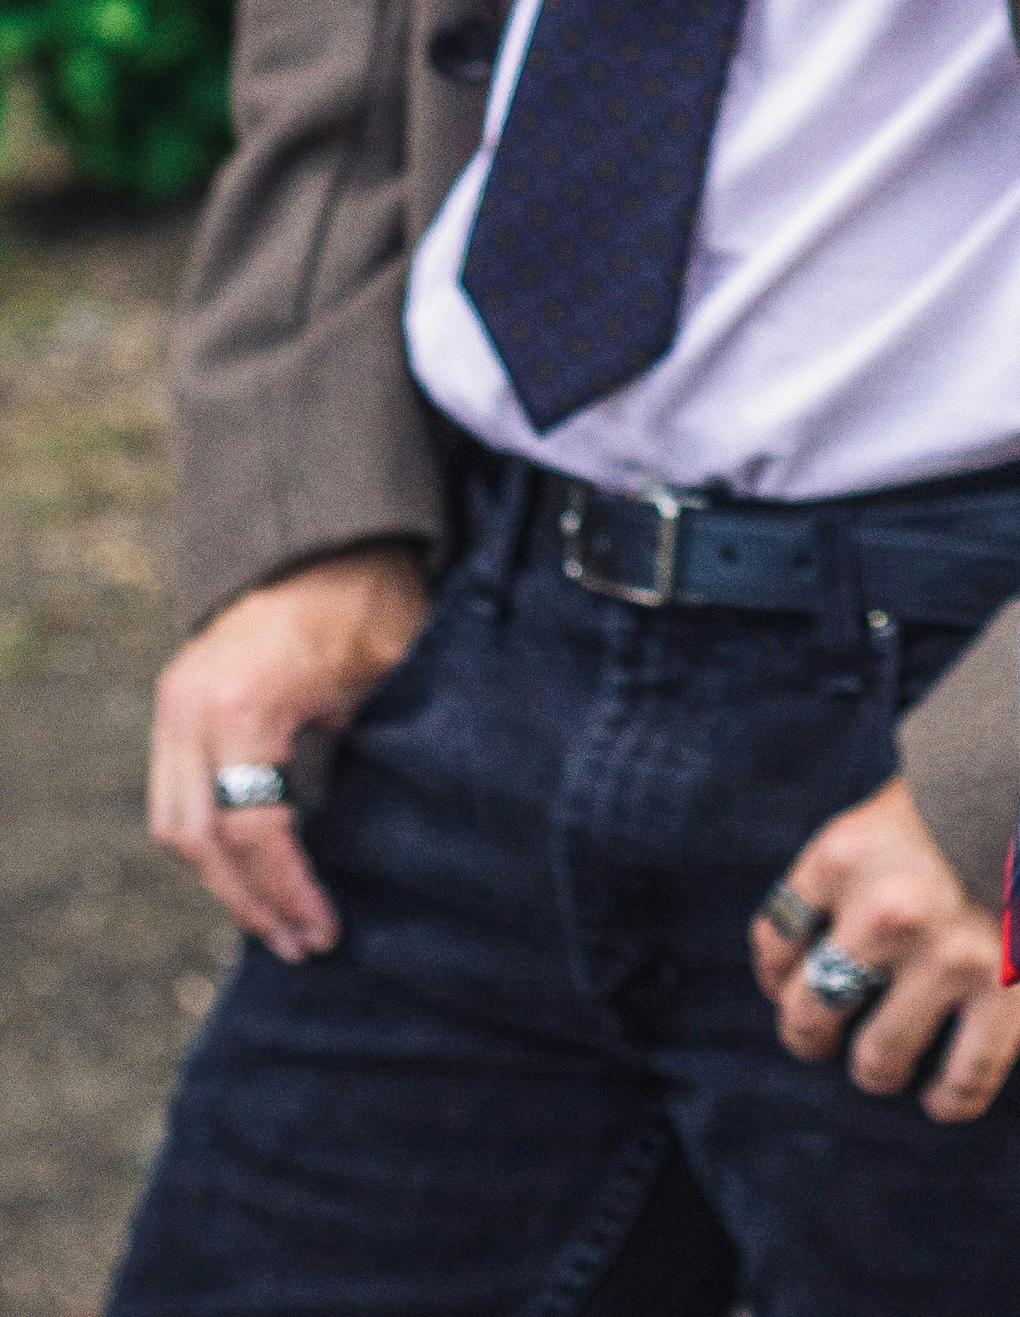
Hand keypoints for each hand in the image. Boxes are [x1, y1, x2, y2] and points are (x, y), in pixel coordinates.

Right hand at [149, 544, 428, 959]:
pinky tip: (255, 868)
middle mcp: (192, 708)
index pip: (253, 829)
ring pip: (174, 826)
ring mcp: (174, 705)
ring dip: (221, 879)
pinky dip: (209, 839)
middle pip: (199, 842)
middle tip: (300, 943)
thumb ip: (380, 750)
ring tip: (278, 919)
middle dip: (249, 901)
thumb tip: (393, 847)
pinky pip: (174, 796)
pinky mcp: (176, 704)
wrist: (323, 528)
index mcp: (245, 702)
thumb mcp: (389, 670)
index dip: (288, 889)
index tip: (325, 930)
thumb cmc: (368, 596)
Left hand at [751, 774, 1019, 1123]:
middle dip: (812, 1034)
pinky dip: (949, 1100)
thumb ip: (850, 873)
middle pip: (808, 1013)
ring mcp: (945, 956)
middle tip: (828, 1035)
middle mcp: (883, 911)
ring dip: (878, 1068)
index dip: (781, 974)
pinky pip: (962, 1082)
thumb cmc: (969, 795)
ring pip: (877, 1061)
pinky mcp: (1005, 991)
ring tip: (887, 1061)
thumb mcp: (889, 811)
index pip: (777, 939)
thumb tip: (806, 957)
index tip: (796, 982)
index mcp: (843, 855)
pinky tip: (942, 1095)